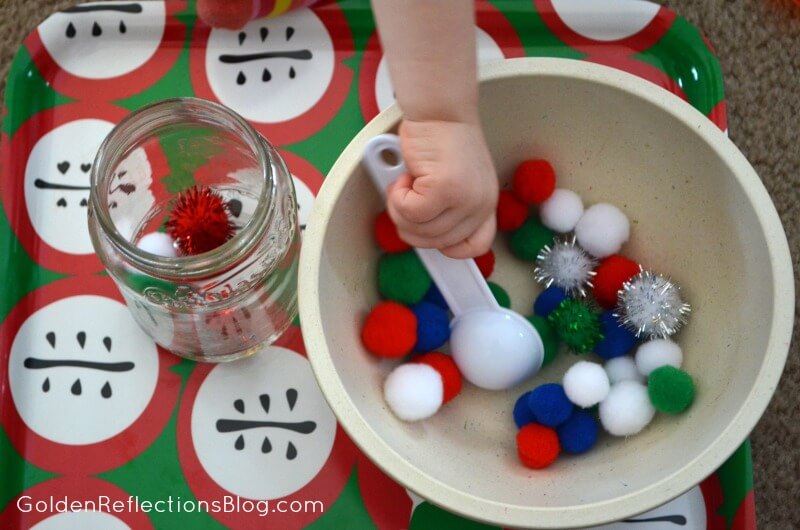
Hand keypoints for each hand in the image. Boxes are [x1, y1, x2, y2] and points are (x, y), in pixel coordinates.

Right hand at [387, 119, 498, 258]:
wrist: (438, 109)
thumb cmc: (441, 138)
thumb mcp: (457, 179)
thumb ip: (447, 208)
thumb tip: (422, 232)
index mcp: (485, 203)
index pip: (475, 246)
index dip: (448, 249)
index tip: (429, 237)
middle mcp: (480, 204)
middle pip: (437, 243)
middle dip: (411, 225)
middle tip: (404, 199)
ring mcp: (464, 199)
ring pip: (419, 230)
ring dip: (401, 208)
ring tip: (404, 184)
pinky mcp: (444, 189)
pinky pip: (409, 213)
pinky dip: (397, 197)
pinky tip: (403, 177)